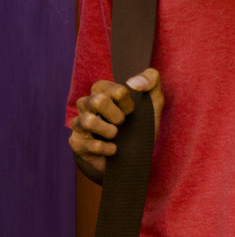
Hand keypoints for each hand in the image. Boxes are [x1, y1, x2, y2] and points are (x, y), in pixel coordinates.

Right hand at [69, 68, 163, 183]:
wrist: (133, 156)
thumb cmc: (141, 124)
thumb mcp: (153, 101)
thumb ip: (151, 80)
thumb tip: (134, 82)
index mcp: (102, 91)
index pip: (111, 88)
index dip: (126, 101)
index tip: (131, 110)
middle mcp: (87, 105)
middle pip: (97, 101)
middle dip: (117, 115)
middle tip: (123, 123)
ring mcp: (80, 124)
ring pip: (88, 121)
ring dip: (109, 131)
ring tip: (116, 135)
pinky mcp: (77, 143)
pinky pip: (90, 144)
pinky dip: (107, 148)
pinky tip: (113, 149)